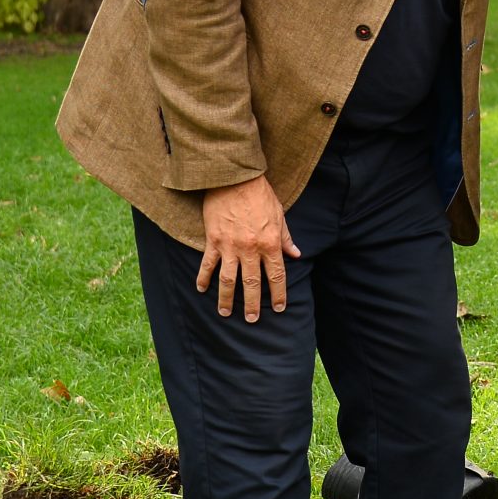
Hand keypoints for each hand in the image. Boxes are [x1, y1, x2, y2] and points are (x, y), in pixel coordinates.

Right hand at [198, 173, 300, 321]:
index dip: (278, 294)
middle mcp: (251, 249)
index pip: (276, 275)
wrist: (234, 178)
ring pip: (229, 280)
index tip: (279, 308)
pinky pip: (208, 264)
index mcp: (270, 243)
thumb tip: (296, 254)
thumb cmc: (260, 195)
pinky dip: (203, 278)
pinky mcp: (213, 240)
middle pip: (252, 283)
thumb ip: (286, 238)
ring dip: (227, 299)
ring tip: (226, 313)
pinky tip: (200, 289)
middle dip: (253, 304)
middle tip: (252, 320)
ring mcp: (230, 246)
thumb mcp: (279, 215)